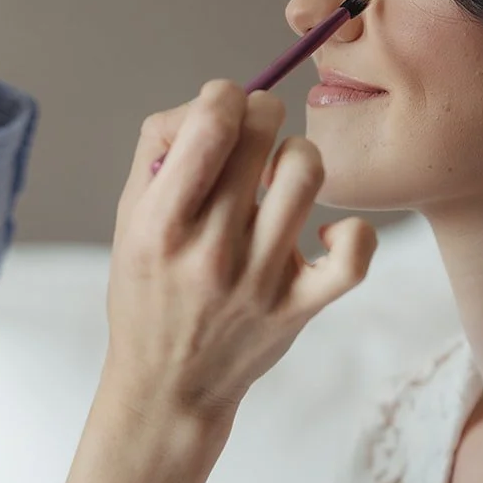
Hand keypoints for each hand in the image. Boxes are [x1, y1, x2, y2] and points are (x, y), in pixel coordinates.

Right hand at [104, 80, 377, 426]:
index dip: (224, 96)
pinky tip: (321, 229)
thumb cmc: (148, 292)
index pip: (211, 124)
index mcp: (161, 224)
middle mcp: (211, 250)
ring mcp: (260, 280)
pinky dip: (351, 230)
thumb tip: (211, 103)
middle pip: (262, 135)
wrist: (169, 387)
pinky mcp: (300, 306)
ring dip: (297, 157)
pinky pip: (354, 253)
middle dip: (260, 116)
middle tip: (253, 135)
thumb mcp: (128, 220)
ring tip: (279, 177)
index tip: (224, 109)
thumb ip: (160, 150)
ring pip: (307, 173)